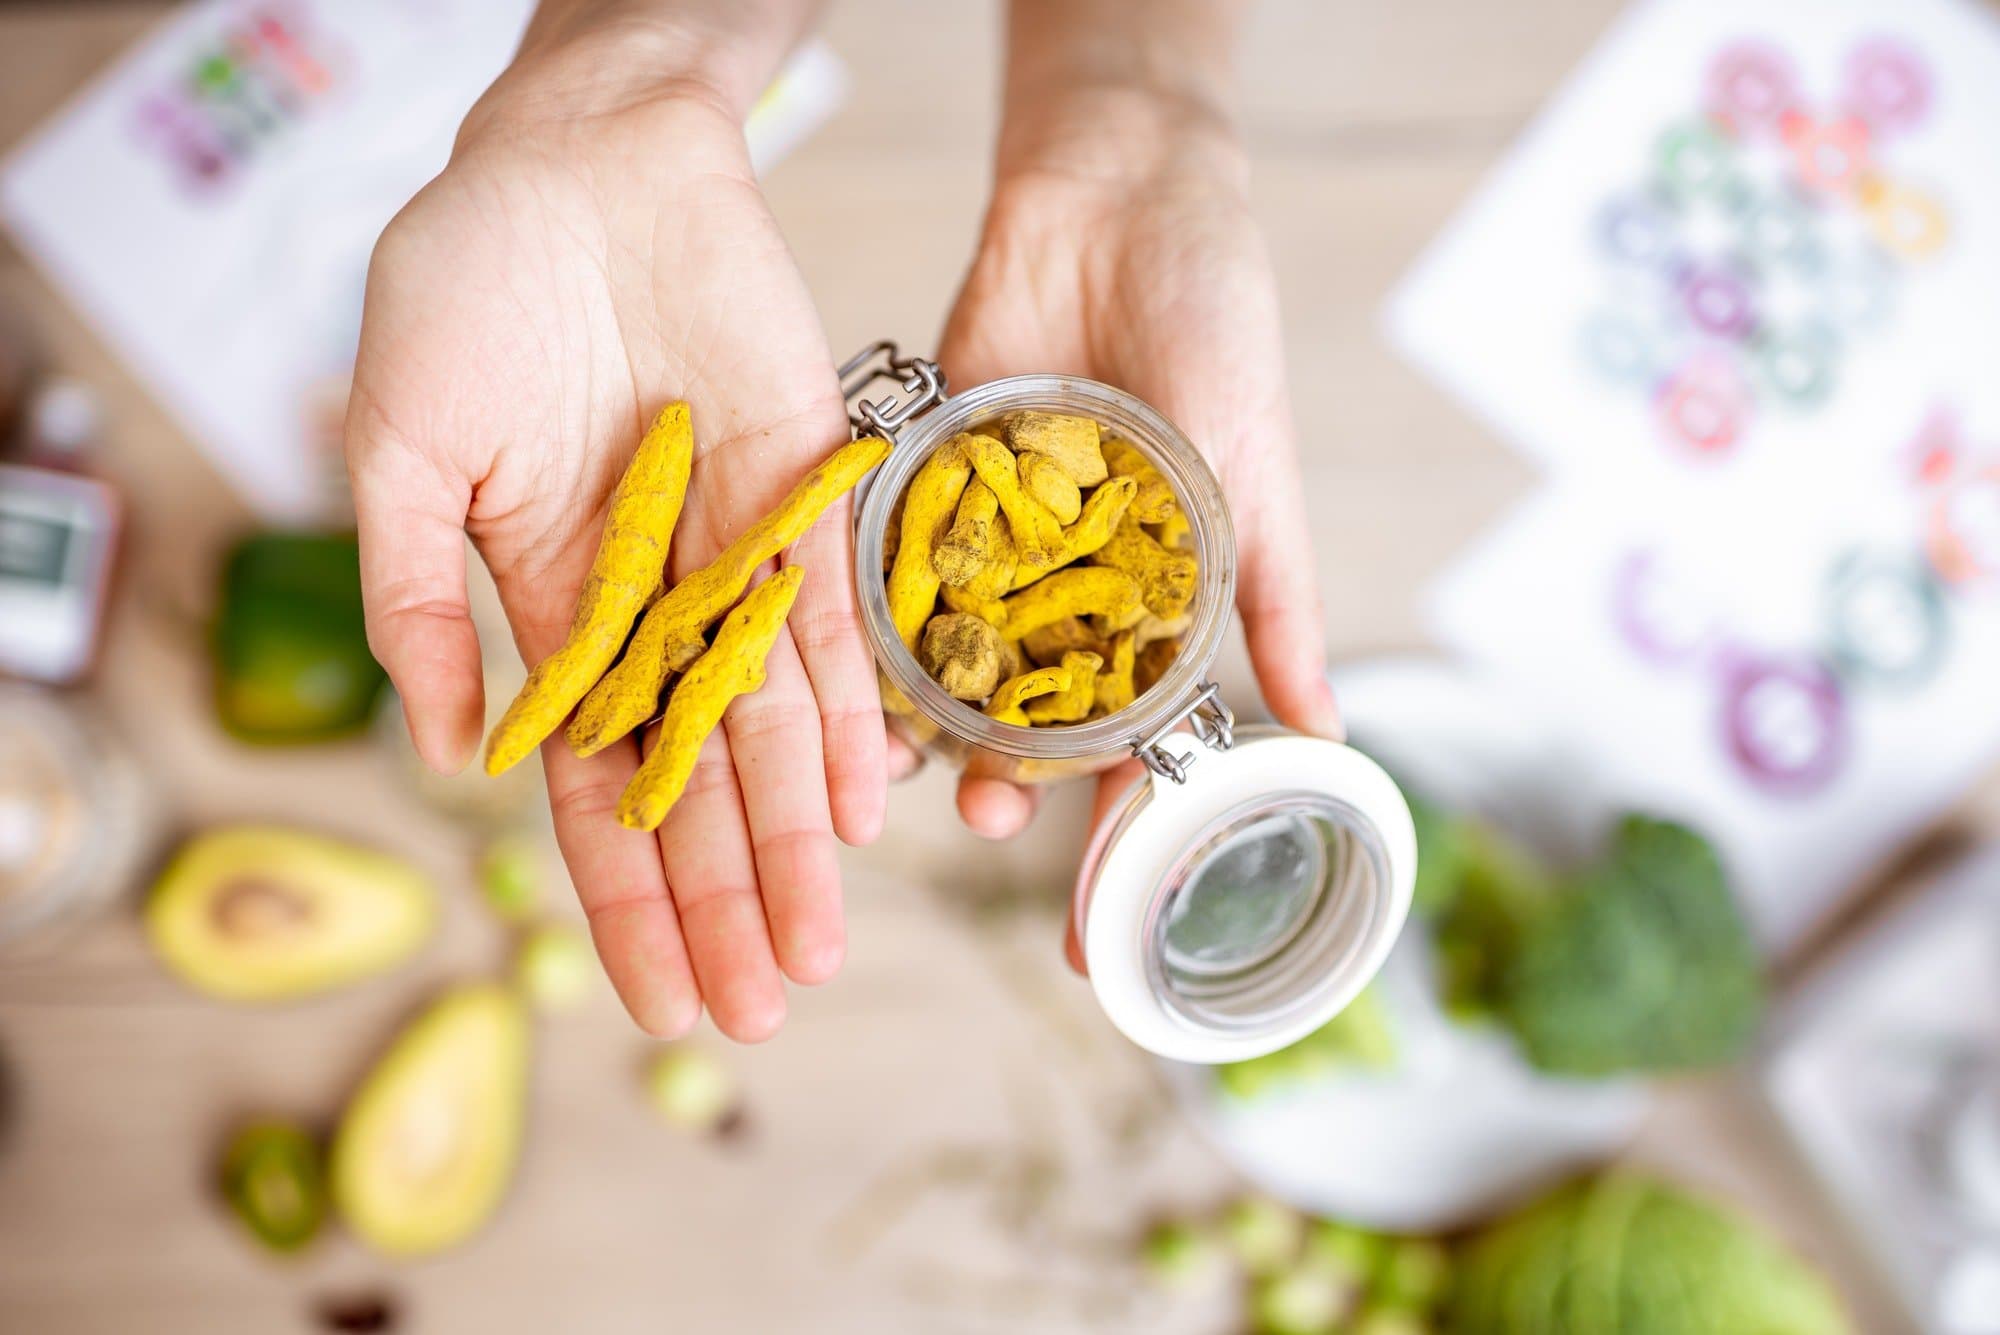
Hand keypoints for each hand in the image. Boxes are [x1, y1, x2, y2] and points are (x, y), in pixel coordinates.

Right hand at [345, 22, 881, 1040]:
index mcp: (553, 615)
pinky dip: (846, 717)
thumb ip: (418, 606)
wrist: (580, 164)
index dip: (624, 901)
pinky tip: (858, 810)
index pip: (594, 793)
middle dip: (722, 905)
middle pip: (697, 790)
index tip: (655, 1000)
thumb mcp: (400, 455)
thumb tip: (446, 759)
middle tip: (753, 1014)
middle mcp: (656, 610)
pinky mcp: (807, 503)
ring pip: (772, 733)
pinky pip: (832, 626)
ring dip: (793, 848)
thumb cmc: (465, 292)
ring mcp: (736, 563)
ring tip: (814, 954)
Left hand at [931, 86, 1340, 968]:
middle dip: (1011, 790)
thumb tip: (1327, 726)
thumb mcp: (1249, 464)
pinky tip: (853, 677)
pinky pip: (896, 577)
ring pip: (955, 668)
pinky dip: (876, 629)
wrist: (1118, 192)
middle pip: (1032, 728)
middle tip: (989, 825)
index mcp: (1157, 605)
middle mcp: (1071, 593)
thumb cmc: (1215, 321)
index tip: (1093, 937)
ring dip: (935, 726)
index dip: (1118, 845)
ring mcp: (996, 546)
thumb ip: (1270, 596)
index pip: (1137, 754)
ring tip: (916, 768)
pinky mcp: (929, 485)